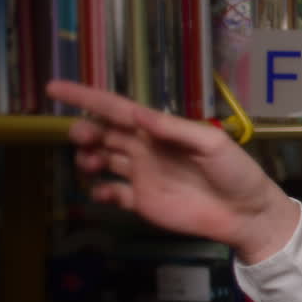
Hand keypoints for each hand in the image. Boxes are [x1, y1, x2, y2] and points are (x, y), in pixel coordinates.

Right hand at [47, 80, 300, 263]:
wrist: (246, 214)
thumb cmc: (236, 172)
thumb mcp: (212, 144)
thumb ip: (176, 130)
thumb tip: (140, 115)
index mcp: (161, 130)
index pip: (117, 109)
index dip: (86, 98)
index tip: (54, 88)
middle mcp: (147, 149)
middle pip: (104, 133)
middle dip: (85, 130)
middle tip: (83, 136)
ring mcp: (143, 175)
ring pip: (102, 160)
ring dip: (87, 158)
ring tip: (90, 163)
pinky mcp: (143, 202)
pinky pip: (111, 193)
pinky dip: (99, 191)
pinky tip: (102, 191)